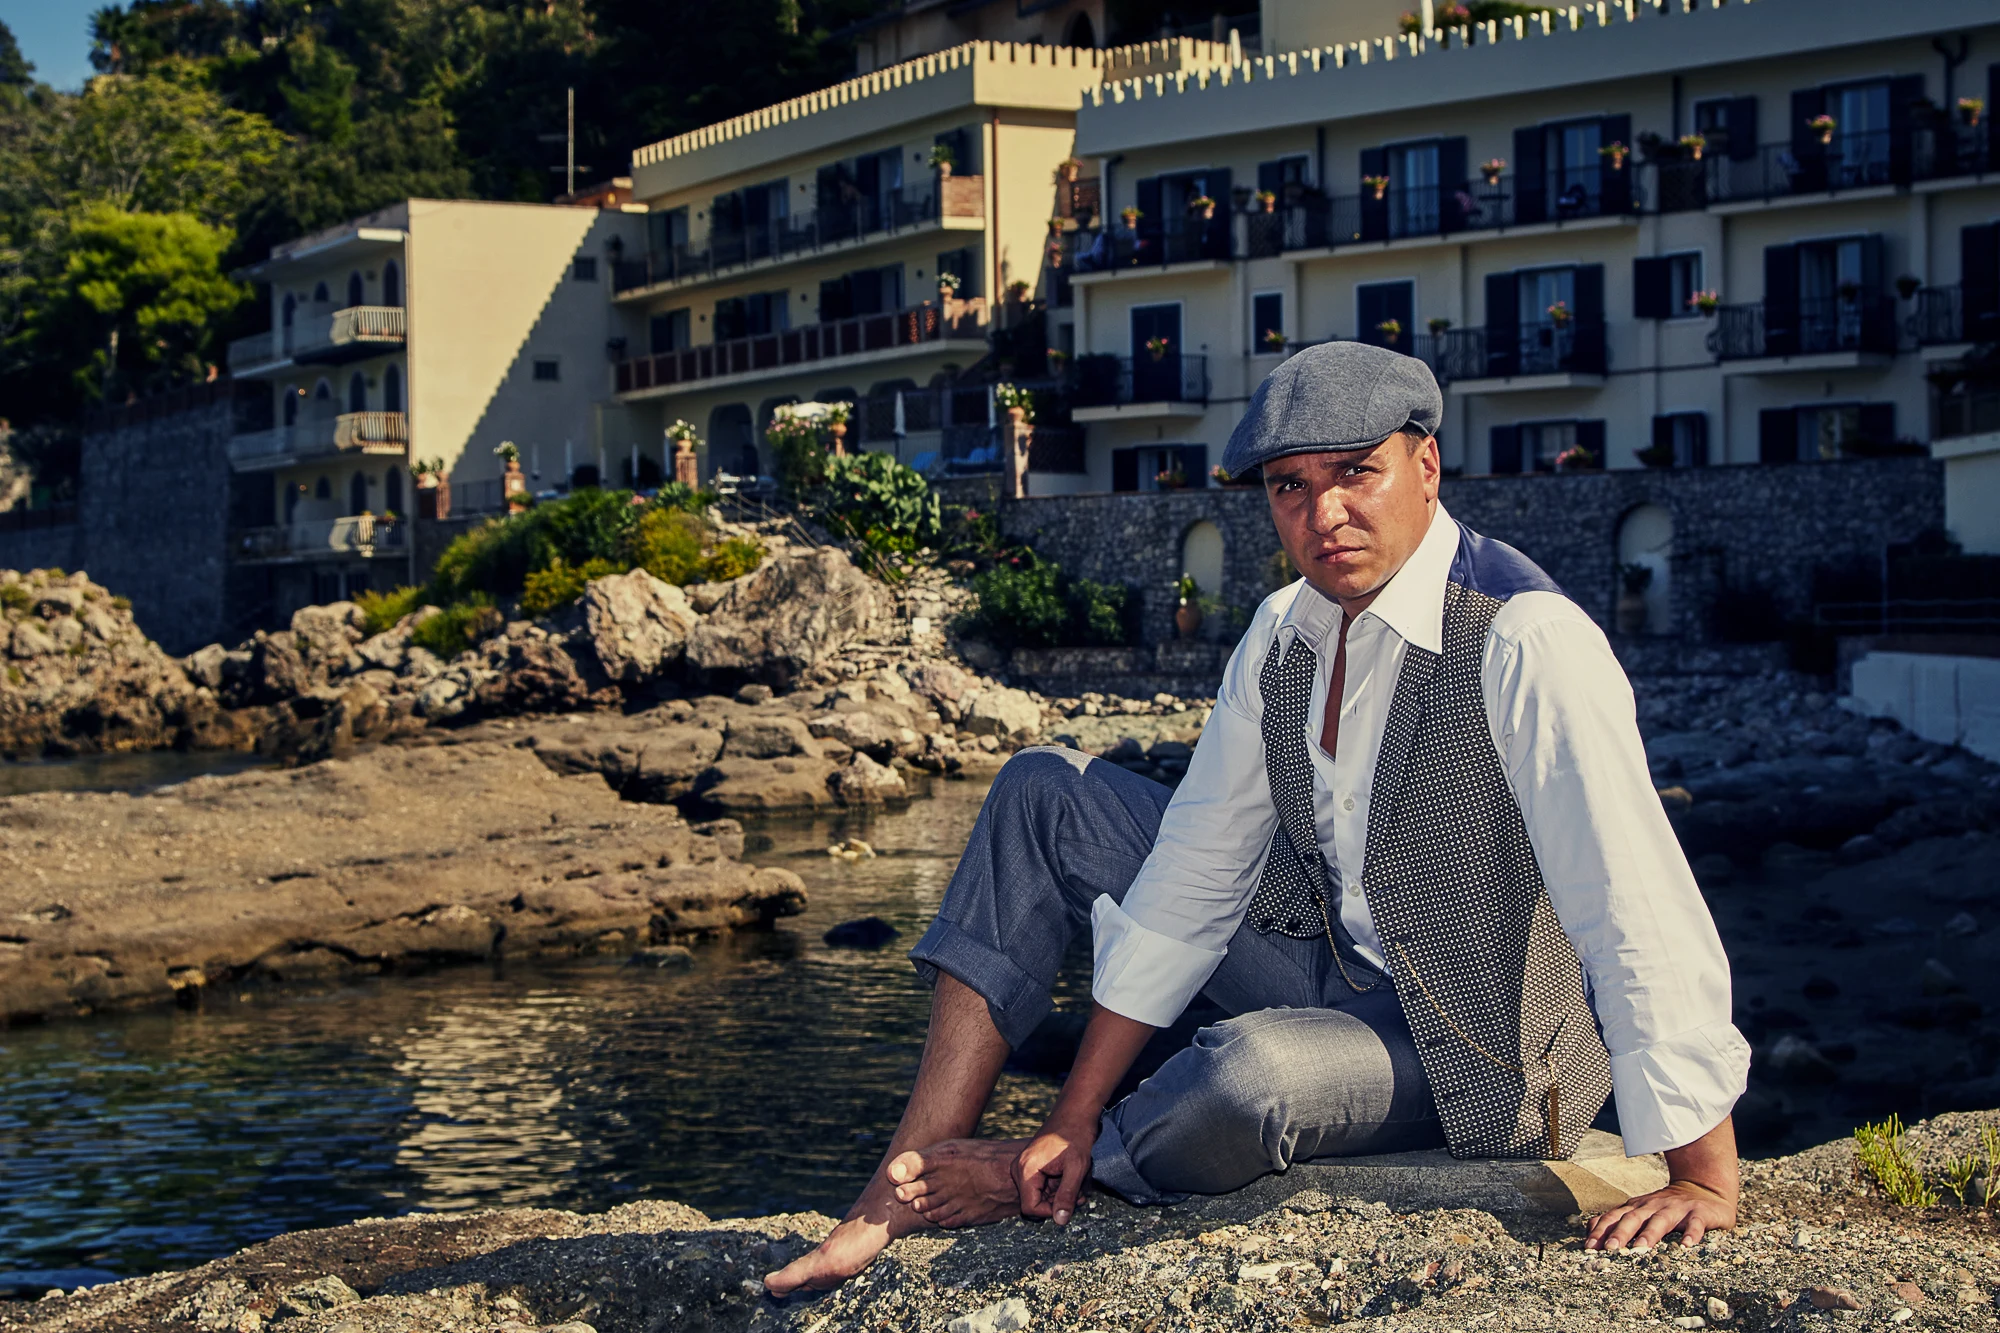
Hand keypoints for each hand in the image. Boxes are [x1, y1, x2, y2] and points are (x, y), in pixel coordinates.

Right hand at [1012, 1112, 1096, 1225]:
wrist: (1075, 1112)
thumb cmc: (1076, 1136)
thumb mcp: (1076, 1168)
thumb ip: (1067, 1196)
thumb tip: (1060, 1222)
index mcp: (1025, 1170)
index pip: (1030, 1208)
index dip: (1051, 1211)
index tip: (1070, 1203)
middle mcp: (1019, 1169)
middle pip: (1035, 1202)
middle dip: (1057, 1203)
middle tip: (1079, 1196)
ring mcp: (1024, 1167)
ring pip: (1040, 1195)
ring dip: (1060, 1195)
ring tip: (1079, 1186)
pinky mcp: (1031, 1165)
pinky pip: (1042, 1186)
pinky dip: (1057, 1187)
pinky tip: (1072, 1179)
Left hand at [1586, 1180, 1736, 1250]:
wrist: (1703, 1190)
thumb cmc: (1666, 1207)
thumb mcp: (1640, 1210)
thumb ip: (1618, 1220)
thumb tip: (1589, 1231)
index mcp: (1637, 1207)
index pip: (1614, 1217)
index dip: (1601, 1231)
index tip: (1589, 1247)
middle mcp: (1653, 1206)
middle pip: (1633, 1218)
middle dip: (1620, 1233)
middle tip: (1610, 1248)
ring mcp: (1676, 1208)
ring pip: (1660, 1221)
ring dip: (1650, 1234)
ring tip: (1640, 1248)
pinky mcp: (1699, 1213)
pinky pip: (1695, 1224)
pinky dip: (1691, 1234)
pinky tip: (1687, 1246)